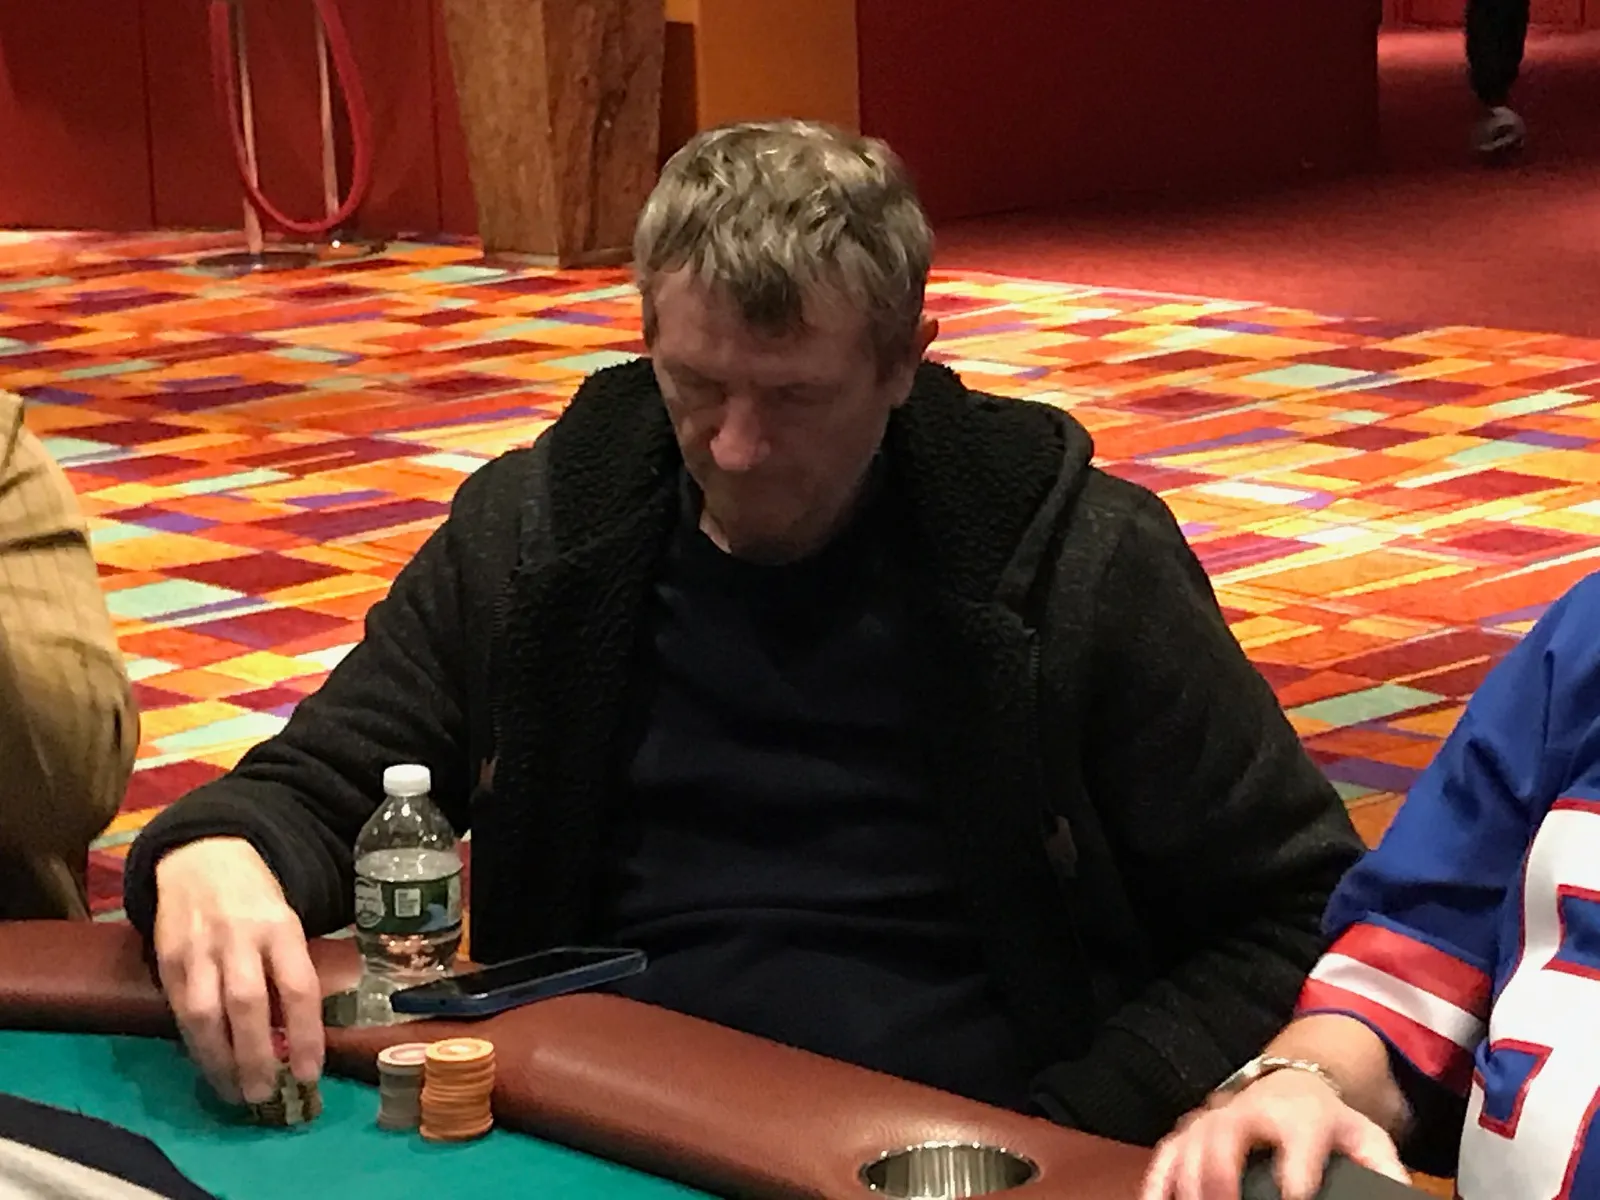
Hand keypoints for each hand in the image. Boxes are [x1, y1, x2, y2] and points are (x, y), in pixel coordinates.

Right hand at [152, 838, 323, 1104]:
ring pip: (205, 1014)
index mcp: (281, 927)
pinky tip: (208, 1063)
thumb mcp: (286, 920)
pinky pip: (180, 1009)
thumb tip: (295, 1035)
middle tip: (264, 1094)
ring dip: (219, 1060)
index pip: (298, 987)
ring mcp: (198, 949)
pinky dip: (194, 1042)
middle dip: (256, 1056)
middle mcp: (239, 938)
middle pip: (247, 1005)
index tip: (308, 1074)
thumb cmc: (255, 898)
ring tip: (234, 1090)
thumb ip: (290, 968)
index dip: (304, 1035)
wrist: (203, 855)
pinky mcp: (166, 958)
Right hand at [1139, 1067, 1408, 1199]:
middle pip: (1223, 1144)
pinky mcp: (1185, 1136)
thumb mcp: (1366, 1140)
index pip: (1295, 1140)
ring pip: (1187, 1155)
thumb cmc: (1328, 1125)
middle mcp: (1245, 1114)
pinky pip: (1162, 1161)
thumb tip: (1400, 1196)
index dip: (1295, 1170)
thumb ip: (1385, 1172)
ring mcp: (1209, 1123)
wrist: (1291, 1085)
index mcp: (1298, 1116)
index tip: (1295, 1195)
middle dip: (1222, 1184)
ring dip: (1189, 1192)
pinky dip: (1156, 1189)